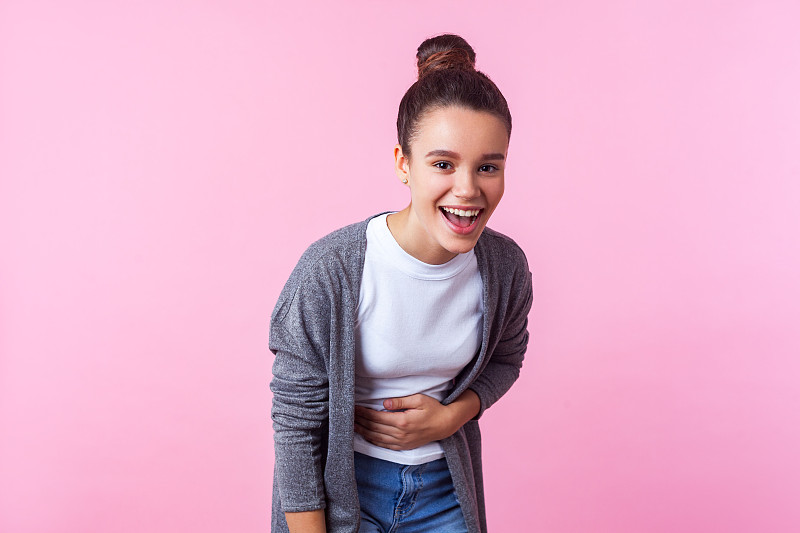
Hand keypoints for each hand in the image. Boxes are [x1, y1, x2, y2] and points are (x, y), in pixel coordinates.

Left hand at [353, 390, 479, 450]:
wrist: (445, 424)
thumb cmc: (433, 409)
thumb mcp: (419, 399)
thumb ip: (401, 401)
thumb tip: (384, 402)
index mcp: (402, 421)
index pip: (377, 417)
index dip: (364, 413)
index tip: (354, 407)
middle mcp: (400, 434)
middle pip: (374, 428)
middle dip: (360, 421)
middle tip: (349, 415)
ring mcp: (402, 442)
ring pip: (377, 438)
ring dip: (363, 431)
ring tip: (353, 425)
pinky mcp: (404, 446)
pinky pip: (384, 445)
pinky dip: (373, 440)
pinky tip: (366, 435)